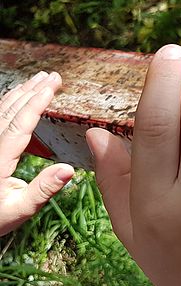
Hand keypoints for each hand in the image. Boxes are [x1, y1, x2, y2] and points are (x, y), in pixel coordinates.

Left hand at [1, 72, 73, 236]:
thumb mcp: (20, 209)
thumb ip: (43, 190)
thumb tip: (68, 170)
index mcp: (0, 159)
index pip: (20, 124)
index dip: (37, 103)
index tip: (52, 86)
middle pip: (11, 111)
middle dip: (32, 91)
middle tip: (53, 76)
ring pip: (2, 112)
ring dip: (21, 93)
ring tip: (38, 80)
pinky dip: (10, 103)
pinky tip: (18, 97)